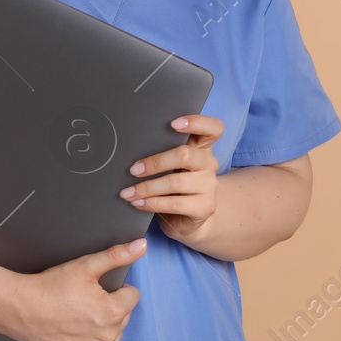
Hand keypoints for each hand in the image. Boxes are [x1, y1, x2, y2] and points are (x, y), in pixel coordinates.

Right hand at [5, 239, 145, 340]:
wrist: (21, 308)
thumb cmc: (52, 286)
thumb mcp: (86, 265)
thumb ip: (117, 255)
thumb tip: (141, 246)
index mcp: (114, 311)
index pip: (132, 296)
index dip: (117, 288)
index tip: (98, 287)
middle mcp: (108, 336)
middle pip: (123, 317)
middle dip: (111, 307)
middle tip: (87, 300)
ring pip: (113, 337)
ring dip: (104, 327)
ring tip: (81, 315)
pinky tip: (80, 336)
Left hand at [119, 114, 222, 243]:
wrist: (188, 218)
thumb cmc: (174, 186)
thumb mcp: (173, 166)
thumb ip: (163, 153)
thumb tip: (131, 151)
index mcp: (202, 147)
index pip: (213, 128)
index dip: (196, 122)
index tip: (173, 123)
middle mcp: (209, 163)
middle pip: (185, 155)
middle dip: (155, 162)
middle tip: (133, 170)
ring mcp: (209, 185)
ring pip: (175, 182)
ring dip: (147, 187)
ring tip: (128, 192)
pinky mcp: (205, 207)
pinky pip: (174, 203)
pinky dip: (151, 203)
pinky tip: (139, 203)